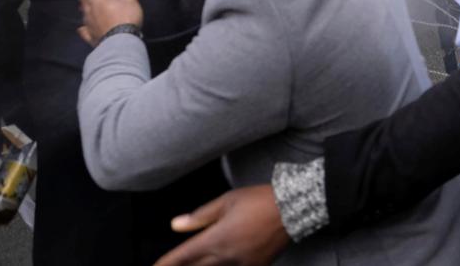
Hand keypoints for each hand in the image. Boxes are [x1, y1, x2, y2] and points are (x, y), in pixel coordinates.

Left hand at [78, 0, 143, 47]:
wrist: (122, 42)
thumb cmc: (126, 18)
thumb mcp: (128, 0)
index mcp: (98, 2)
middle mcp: (90, 13)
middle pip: (84, 4)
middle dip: (86, 0)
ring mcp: (89, 26)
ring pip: (83, 17)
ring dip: (85, 13)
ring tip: (87, 11)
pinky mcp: (90, 37)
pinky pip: (84, 32)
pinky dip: (83, 29)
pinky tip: (82, 28)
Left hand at [153, 185, 288, 265]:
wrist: (294, 208)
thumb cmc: (260, 200)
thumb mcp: (227, 200)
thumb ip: (200, 216)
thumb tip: (176, 224)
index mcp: (216, 238)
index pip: (183, 257)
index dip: (165, 264)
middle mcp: (226, 256)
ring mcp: (242, 265)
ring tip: (195, 264)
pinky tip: (219, 264)